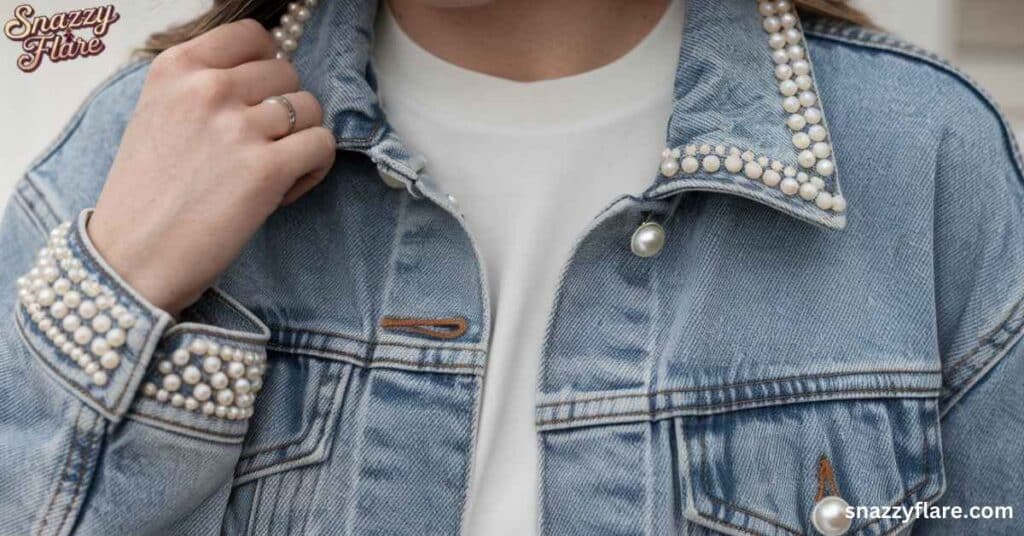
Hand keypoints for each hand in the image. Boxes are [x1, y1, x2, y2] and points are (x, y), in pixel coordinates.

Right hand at [88, 19, 335, 316]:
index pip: (253, 37)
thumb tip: (266, 73)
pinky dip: (314, 169)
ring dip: (302, 141)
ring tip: (270, 173)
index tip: (259, 97)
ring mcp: (238, 127)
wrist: (132, 258)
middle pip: (288, 73)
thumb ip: (203, 86)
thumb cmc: (148, 195)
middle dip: (284, 111)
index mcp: (177, 68)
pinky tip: (284, 190)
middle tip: (259, 149)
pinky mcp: (266, 168)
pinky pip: (323, 145)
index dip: (267, 67)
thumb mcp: (159, 114)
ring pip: (311, 108)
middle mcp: (207, 88)